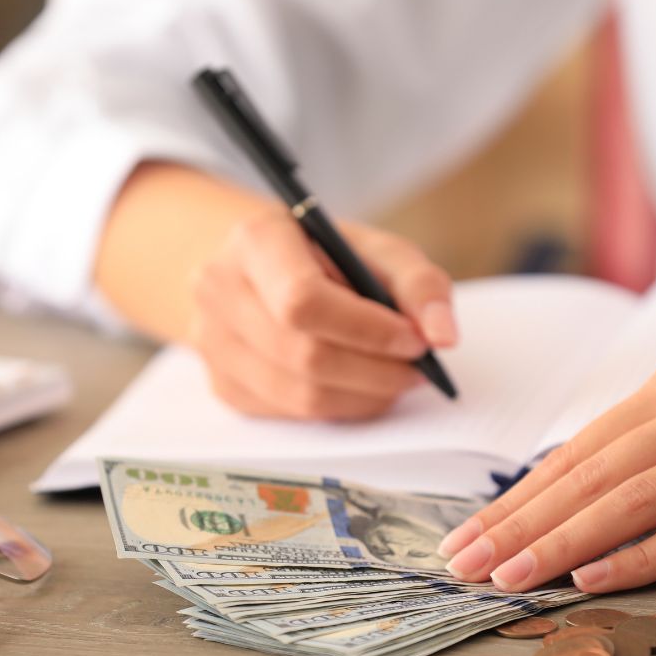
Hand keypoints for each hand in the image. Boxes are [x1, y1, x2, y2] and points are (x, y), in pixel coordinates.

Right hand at [188, 203, 455, 419]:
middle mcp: (219, 288)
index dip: (367, 330)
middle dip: (375, 371)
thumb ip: (418, 284)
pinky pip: (290, 414)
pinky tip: (361, 386)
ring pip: (298, 396)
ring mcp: (212, 341)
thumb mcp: (376, 250)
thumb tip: (443, 336)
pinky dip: (339, 408)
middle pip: (303, 355)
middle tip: (418, 370)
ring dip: (363, 397)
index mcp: (256, 240)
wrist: (262, 270)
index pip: (303, 301)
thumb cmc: (327, 258)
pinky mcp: (223, 384)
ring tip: (396, 378)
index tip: (415, 341)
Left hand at [437, 363, 655, 593]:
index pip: (576, 451)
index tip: (468, 534)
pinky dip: (639, 558)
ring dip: (559, 543)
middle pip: (587, 475)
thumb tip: (579, 498)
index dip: (516, 497)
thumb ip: (655, 450)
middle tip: (461, 563)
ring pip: (627, 501)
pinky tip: (593, 581)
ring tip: (507, 578)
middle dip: (516, 522)